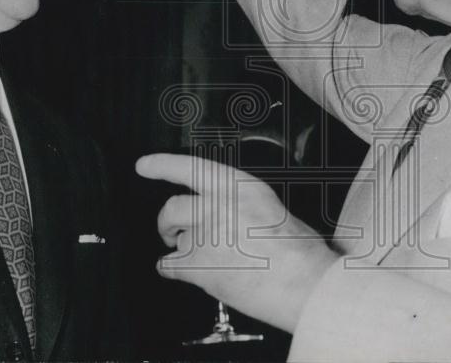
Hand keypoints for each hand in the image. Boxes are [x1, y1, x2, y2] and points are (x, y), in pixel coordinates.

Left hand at [135, 153, 337, 332]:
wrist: (305, 284)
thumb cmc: (300, 253)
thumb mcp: (274, 211)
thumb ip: (245, 207)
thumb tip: (230, 217)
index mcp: (243, 188)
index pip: (193, 168)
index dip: (164, 165)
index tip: (145, 165)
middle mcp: (220, 205)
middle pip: (173, 206)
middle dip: (168, 221)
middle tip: (171, 231)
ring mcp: (207, 235)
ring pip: (175, 238)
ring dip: (179, 248)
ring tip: (196, 258)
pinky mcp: (199, 266)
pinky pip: (168, 265)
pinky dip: (170, 270)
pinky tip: (178, 272)